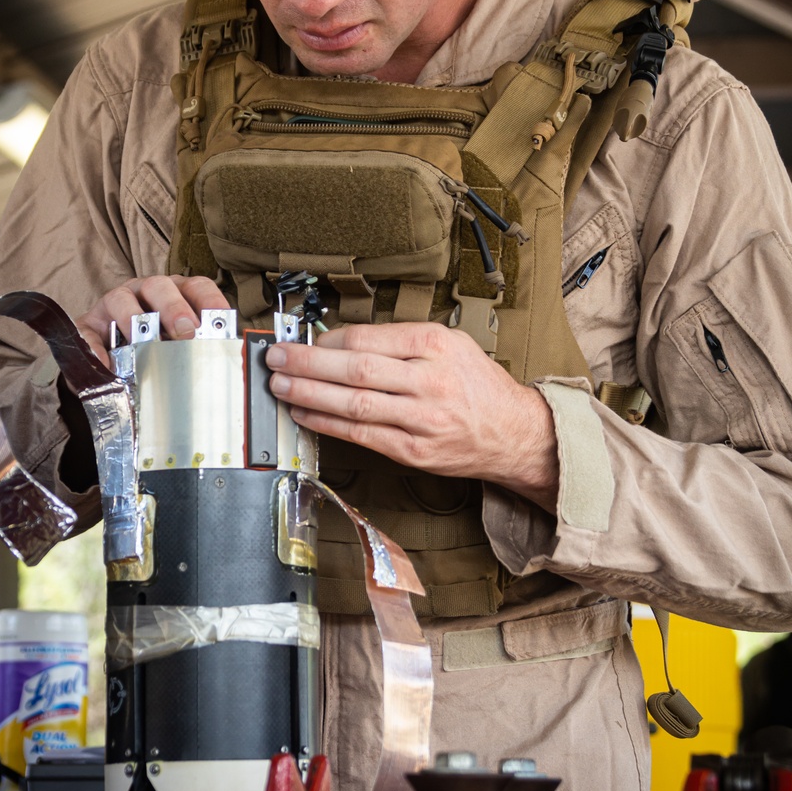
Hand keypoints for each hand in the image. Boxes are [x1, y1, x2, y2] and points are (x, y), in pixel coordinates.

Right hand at [75, 274, 228, 364]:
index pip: (197, 287)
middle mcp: (146, 291)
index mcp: (176, 294)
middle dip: (175, 308)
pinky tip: (106, 364)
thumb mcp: (179, 345)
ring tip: (143, 342)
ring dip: (134, 318)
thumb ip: (198, 351)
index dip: (210, 300)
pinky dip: (95, 347)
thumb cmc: (155, 347)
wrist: (112, 359)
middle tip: (186, 332)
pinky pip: (89, 331)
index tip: (220, 320)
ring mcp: (116, 303)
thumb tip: (223, 370)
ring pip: (123, 298)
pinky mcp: (89, 323)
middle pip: (160, 286)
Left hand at [266, 322, 558, 507]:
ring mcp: (422, 419)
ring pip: (355, 404)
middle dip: (308, 363)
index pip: (369, 339)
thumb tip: (343, 340)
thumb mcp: (452, 344)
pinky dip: (328, 425)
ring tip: (281, 386)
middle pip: (356, 369)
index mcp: (437, 345)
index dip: (329, 339)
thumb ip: (403, 340)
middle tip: (276, 359)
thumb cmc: (478, 386)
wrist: (515, 433)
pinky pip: (362, 436)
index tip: (305, 339)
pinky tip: (305, 414)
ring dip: (310, 395)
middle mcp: (429, 381)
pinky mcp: (415, 451)